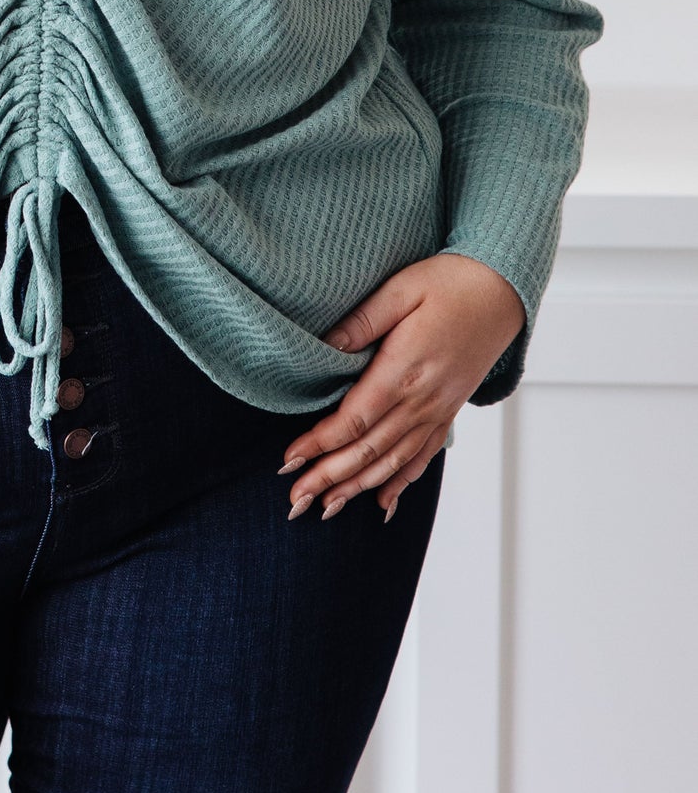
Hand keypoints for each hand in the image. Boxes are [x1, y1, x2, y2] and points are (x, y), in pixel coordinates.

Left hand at [278, 252, 525, 523]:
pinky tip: (382, 502)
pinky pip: (423, 456)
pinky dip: (400, 482)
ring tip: (326, 508)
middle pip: (368, 450)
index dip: (320, 444)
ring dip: (357, 487)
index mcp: (404, 371)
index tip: (289, 460)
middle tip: (295, 501)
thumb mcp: (400, 290)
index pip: (354, 420)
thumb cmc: (449, 284)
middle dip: (329, 478)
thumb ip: (361, 321)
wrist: (501, 291)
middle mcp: (422, 400)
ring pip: (392, 461)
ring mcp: (437, 410)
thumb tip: (323, 346)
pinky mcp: (447, 411)